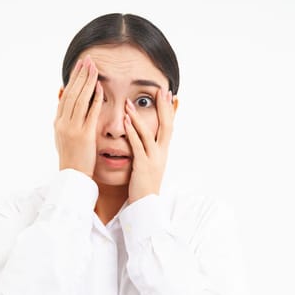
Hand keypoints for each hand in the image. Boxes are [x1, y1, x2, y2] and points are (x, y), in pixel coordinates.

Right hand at [54, 56, 102, 176]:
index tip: (79, 66)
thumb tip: (61, 93)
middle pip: (72, 94)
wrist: (73, 176)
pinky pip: (91, 113)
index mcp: (58, 122)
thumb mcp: (62, 134)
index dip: (72, 79)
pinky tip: (100, 88)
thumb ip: (63, 115)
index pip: (66, 95)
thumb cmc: (72, 156)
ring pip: (80, 100)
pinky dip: (95, 99)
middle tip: (87, 60)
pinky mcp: (84, 135)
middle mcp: (63, 123)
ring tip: (94, 68)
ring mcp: (73, 128)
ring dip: (87, 82)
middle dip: (80, 76)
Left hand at [124, 89, 174, 203]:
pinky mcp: (143, 166)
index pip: (169, 126)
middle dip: (163, 108)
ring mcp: (153, 159)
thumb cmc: (145, 184)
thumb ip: (148, 149)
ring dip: (139, 117)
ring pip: (149, 133)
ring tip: (130, 103)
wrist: (146, 204)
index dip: (169, 110)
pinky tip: (126, 122)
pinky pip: (137, 145)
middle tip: (160, 91)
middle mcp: (162, 153)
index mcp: (164, 152)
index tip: (168, 94)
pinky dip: (132, 132)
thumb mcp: (150, 163)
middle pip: (166, 126)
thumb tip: (146, 137)